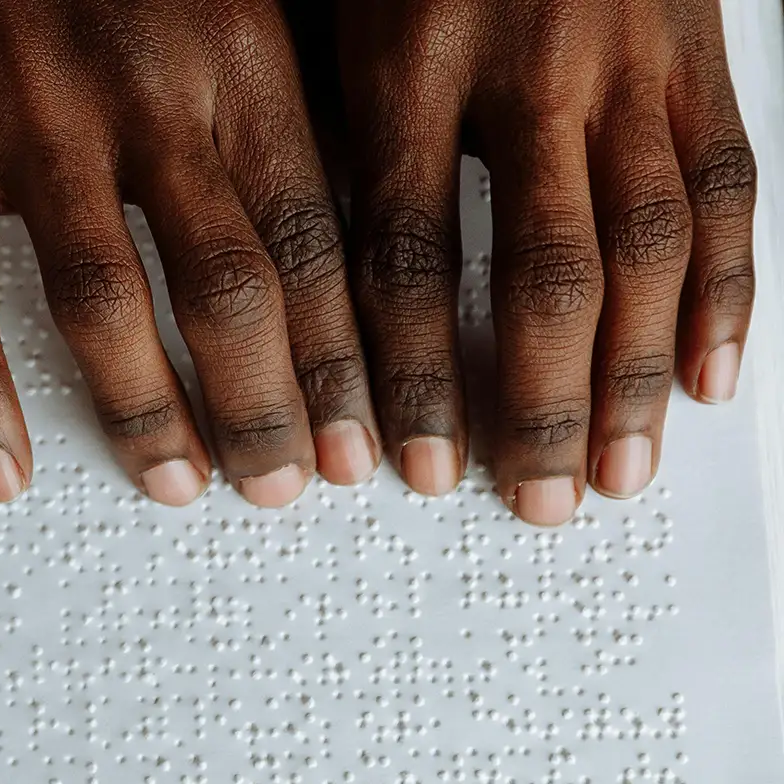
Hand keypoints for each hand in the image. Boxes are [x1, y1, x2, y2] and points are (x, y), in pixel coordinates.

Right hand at [0, 0, 381, 505]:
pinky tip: (0, 468)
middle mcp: (141, 92)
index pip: (312, 238)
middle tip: (284, 488)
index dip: (341, 360)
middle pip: (226, 288)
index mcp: (234, 50)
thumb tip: (349, 220)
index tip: (364, 446)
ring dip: (143, 412)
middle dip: (264, 407)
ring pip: (99, 303)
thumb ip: (276, 92)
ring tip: (172, 486)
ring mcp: (26, 120)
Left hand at [334, 0, 756, 524]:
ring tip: (612, 476)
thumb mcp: (323, 7)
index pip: (404, 252)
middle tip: (521, 501)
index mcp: (411, 59)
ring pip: (644, 249)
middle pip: (541, 271)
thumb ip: (315, 127)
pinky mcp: (702, 56)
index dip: (402, 371)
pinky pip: (727, 190)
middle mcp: (532, 68)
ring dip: (631, 377)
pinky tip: (708, 383)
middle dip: (531, 400)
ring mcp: (631, 63)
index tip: (389, 464)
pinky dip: (724, 295)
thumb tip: (289, 279)